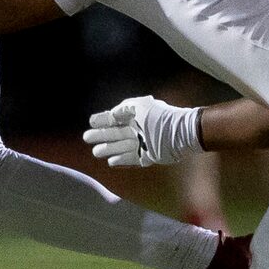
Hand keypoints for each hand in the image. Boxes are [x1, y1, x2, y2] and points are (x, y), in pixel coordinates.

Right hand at [84, 96, 203, 167]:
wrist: (181, 133)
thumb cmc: (160, 118)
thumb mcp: (141, 107)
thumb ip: (124, 109)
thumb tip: (112, 114)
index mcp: (136, 116)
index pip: (115, 118)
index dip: (103, 119)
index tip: (91, 122)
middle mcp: (138, 129)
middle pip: (116, 133)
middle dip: (101, 135)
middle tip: (87, 138)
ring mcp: (143, 143)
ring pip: (121, 146)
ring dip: (108, 149)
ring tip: (95, 152)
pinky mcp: (149, 156)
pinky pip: (131, 158)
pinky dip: (121, 160)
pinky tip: (110, 161)